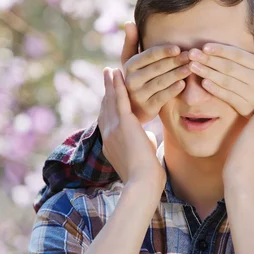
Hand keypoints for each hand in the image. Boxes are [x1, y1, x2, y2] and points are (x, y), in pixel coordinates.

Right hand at [98, 67, 165, 187]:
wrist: (143, 183)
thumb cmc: (146, 175)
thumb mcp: (140, 156)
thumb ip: (142, 143)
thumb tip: (148, 137)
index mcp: (110, 144)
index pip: (107, 120)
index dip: (108, 105)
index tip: (108, 94)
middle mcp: (107, 135)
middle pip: (106, 107)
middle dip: (106, 91)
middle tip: (106, 76)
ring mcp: (112, 129)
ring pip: (111, 101)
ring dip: (110, 84)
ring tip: (109, 70)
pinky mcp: (123, 125)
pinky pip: (119, 101)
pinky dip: (117, 86)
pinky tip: (117, 73)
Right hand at [120, 22, 190, 123]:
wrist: (134, 107)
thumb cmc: (137, 78)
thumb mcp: (131, 61)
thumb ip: (131, 42)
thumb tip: (129, 23)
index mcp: (129, 66)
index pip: (148, 56)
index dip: (164, 51)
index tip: (178, 48)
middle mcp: (131, 80)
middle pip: (157, 68)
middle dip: (175, 61)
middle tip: (191, 56)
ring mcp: (139, 95)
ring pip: (161, 82)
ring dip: (177, 74)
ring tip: (190, 68)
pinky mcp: (147, 107)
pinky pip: (162, 97)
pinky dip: (173, 90)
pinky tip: (183, 84)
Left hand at [187, 30, 253, 115]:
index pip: (239, 56)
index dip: (221, 50)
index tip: (205, 46)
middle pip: (229, 67)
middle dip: (209, 60)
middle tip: (192, 54)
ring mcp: (252, 95)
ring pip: (226, 81)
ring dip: (208, 73)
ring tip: (192, 66)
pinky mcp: (246, 107)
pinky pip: (227, 96)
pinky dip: (215, 90)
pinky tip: (203, 83)